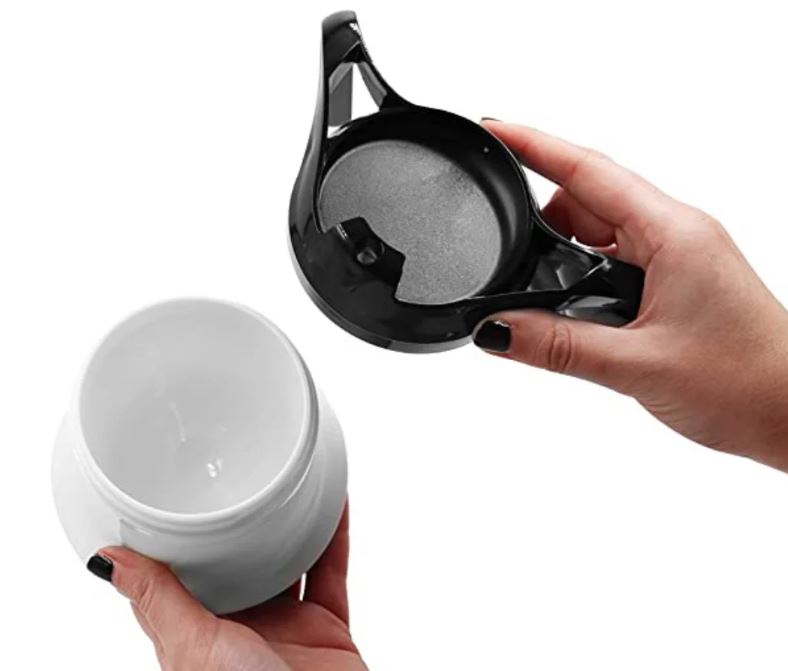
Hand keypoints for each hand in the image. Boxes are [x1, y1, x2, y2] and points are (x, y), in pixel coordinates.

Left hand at [88, 505, 365, 670]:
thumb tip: (106, 560)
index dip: (175, 544)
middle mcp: (242, 631)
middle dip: (239, 529)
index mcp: (200, 638)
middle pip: (240, 566)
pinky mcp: (326, 628)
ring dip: (290, 526)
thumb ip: (159, 600)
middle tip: (237, 480)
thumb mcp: (193, 647)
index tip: (171, 502)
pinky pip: (331, 571)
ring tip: (287, 484)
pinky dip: (335, 537)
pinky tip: (333, 504)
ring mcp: (286, 629)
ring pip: (288, 562)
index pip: (180, 581)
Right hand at [475, 121, 787, 469]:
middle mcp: (675, 235)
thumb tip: (495, 329)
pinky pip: (614, 262)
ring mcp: (675, 258)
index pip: (588, 171)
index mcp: (673, 233)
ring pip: (599, 235)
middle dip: (542, 226)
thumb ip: (557, 346)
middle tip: (509, 261)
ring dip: (564, 261)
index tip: (495, 130)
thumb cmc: (748, 383)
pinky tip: (576, 312)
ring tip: (546, 303)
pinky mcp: (674, 283)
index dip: (535, 146)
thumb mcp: (637, 366)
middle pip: (587, 201)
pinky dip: (584, 279)